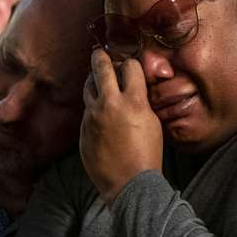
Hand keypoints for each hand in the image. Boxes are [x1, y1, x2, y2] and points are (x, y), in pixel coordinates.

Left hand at [80, 49, 162, 203]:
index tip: (129, 65)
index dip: (131, 64)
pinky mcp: (83, 130)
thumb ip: (141, 102)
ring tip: (97, 80)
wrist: (129, 183)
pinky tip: (100, 114)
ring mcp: (92, 117)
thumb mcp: (152, 122)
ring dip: (93, 81)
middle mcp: (109, 104)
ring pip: (88, 87)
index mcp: (133, 101)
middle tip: (99, 52)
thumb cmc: (148, 154)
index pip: (130, 66)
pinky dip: (93, 108)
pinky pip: (87, 111)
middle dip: (101, 57)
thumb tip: (133, 88)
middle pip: (101, 67)